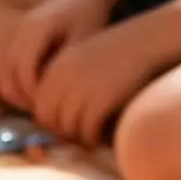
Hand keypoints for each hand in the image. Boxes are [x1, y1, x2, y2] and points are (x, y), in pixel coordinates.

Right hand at [0, 0, 109, 110]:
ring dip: (13, 88)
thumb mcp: (86, 40)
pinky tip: (25, 95)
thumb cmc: (89, 17)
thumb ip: (70, 64)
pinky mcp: (16, 36)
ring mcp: (15, 32)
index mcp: (36, 29)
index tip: (52, 107)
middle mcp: (20, 30)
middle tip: (43, 114)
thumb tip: (59, 93)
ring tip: (33, 107)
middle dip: (24, 94)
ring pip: (3, 66)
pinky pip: (4, 61)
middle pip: (10, 69)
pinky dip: (10, 78)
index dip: (35, 92)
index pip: (26, 67)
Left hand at [31, 26, 158, 146]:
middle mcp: (64, 78)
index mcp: (55, 69)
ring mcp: (83, 88)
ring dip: (78, 135)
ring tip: (89, 135)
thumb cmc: (111, 56)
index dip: (49, 120)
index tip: (62, 126)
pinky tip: (101, 136)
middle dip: (61, 130)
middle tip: (77, 134)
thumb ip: (62, 84)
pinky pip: (88, 129)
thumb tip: (48, 118)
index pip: (39, 105)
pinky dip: (93, 136)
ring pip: (68, 126)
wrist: (141, 43)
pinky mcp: (103, 98)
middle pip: (49, 118)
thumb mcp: (78, 61)